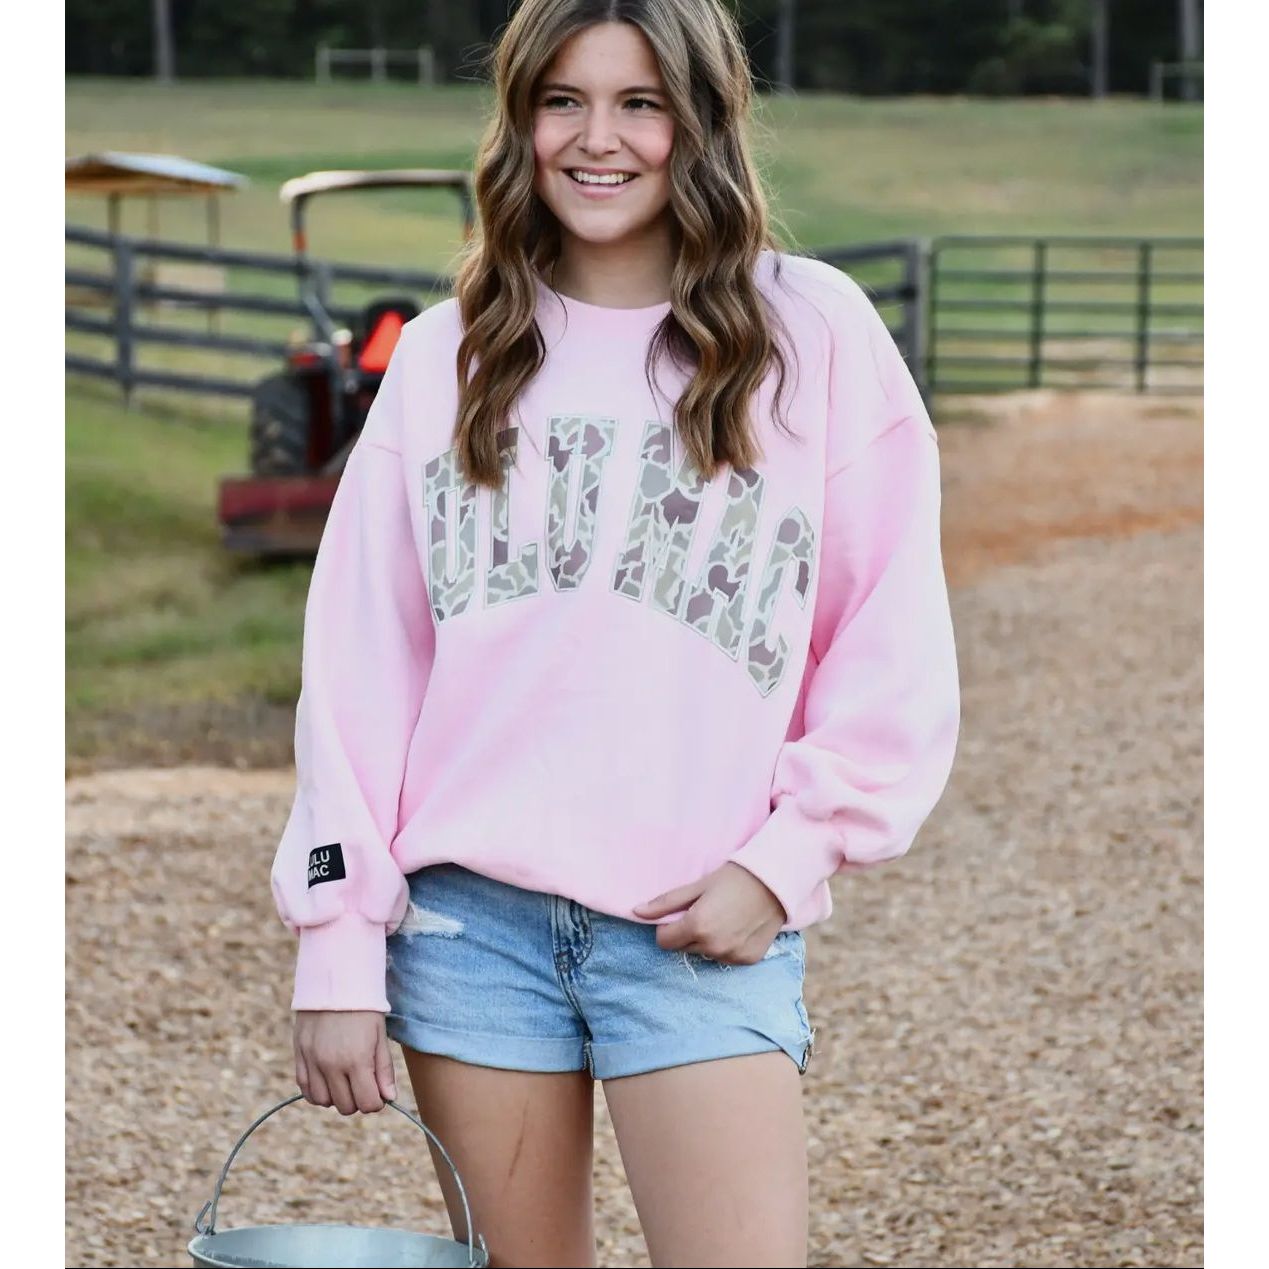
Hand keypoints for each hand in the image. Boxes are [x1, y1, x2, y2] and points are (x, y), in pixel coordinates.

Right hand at [293, 1010, 396, 1114]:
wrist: (335, 981)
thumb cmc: (363, 1008)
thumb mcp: (379, 1036)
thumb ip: (384, 1069)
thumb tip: (388, 1098)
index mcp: (357, 1060)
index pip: (367, 1103)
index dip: (376, 1102)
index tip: (378, 1091)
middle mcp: (331, 1065)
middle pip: (345, 1106)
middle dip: (358, 1100)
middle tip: (363, 1083)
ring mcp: (312, 1061)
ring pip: (323, 1102)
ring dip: (336, 1097)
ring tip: (345, 1080)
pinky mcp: (299, 1055)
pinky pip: (305, 1089)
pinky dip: (317, 1091)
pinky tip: (328, 1079)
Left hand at [632, 863, 788, 964]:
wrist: (776, 882)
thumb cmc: (734, 877)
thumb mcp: (698, 885)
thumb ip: (666, 902)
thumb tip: (636, 912)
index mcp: (696, 927)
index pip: (663, 941)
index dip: (667, 926)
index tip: (680, 913)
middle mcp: (713, 947)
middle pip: (684, 948)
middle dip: (687, 933)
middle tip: (705, 910)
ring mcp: (731, 956)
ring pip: (705, 953)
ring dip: (707, 940)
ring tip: (724, 917)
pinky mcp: (748, 960)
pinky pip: (727, 957)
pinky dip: (728, 945)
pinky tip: (738, 926)